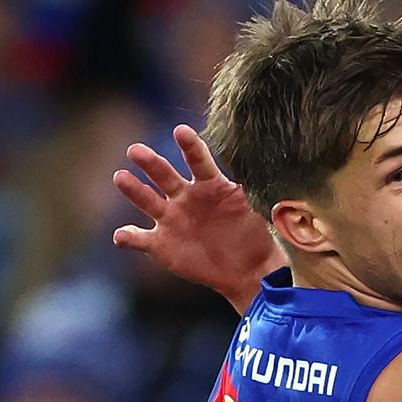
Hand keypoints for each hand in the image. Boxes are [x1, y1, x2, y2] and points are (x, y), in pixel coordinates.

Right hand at [112, 125, 286, 313]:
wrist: (247, 269)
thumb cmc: (254, 236)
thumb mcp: (262, 212)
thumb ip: (263, 193)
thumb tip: (279, 174)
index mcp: (210, 186)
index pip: (198, 160)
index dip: (190, 146)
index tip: (181, 131)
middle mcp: (185, 197)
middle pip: (164, 175)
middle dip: (150, 162)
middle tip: (136, 150)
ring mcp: (170, 219)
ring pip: (146, 200)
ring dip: (133, 189)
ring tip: (121, 177)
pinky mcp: (160, 244)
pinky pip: (139, 240)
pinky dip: (128, 238)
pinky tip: (121, 237)